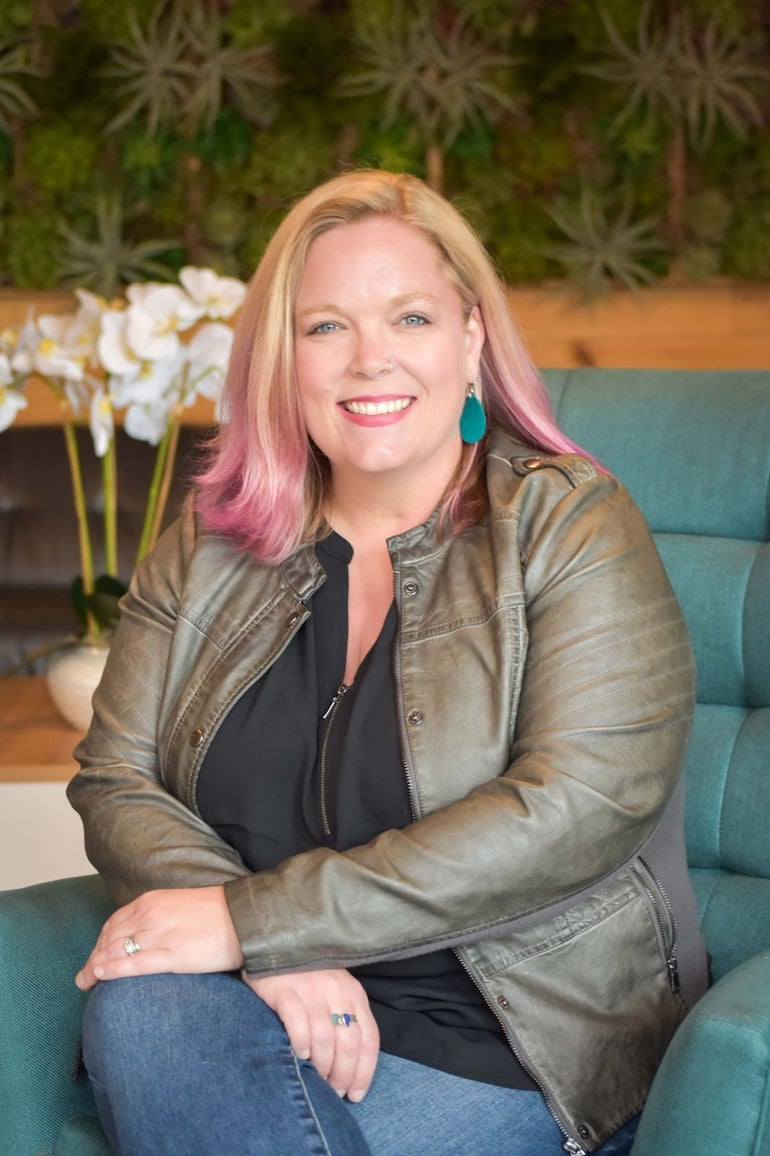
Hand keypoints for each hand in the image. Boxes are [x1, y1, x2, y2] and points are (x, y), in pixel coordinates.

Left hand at [75, 886, 242, 990]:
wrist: (246, 917)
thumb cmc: (218, 913)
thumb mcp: (180, 906)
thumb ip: (159, 916)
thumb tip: (145, 935)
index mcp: (152, 901)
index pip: (113, 923)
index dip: (99, 943)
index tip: (94, 957)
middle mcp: (150, 915)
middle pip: (109, 939)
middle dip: (92, 958)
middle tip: (84, 977)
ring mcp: (160, 934)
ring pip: (115, 951)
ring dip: (95, 968)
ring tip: (87, 983)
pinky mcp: (172, 955)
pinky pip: (133, 964)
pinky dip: (111, 970)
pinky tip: (100, 977)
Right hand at [242, 968, 378, 1102]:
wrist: (275, 944)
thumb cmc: (309, 976)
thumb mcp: (336, 992)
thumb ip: (346, 1019)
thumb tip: (350, 1067)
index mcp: (354, 993)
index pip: (368, 1039)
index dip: (364, 1072)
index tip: (356, 1094)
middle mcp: (336, 991)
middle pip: (348, 1044)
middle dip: (343, 1075)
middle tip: (333, 1091)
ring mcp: (311, 990)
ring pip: (324, 1039)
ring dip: (322, 1066)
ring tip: (316, 1078)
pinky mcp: (285, 990)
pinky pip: (297, 1024)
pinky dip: (301, 1044)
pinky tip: (299, 1054)